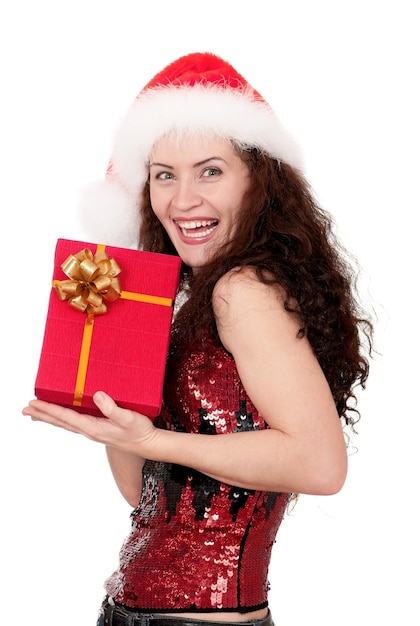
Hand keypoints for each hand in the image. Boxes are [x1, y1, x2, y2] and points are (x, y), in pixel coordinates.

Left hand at [22, 391, 157, 454]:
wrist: (148, 444)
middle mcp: (89, 430)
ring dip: (49, 417)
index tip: (34, 403)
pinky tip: (62, 417)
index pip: (65, 416)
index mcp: (93, 427)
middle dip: (42, 414)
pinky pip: (74, 423)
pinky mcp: (98, 429)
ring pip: (65, 423)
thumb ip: (111, 407)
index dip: (48, 409)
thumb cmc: (139, 431)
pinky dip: (62, 419)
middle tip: (25, 409)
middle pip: (60, 421)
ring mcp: (93, 431)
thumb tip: (96, 395)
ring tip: (35, 414)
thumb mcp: (128, 417)